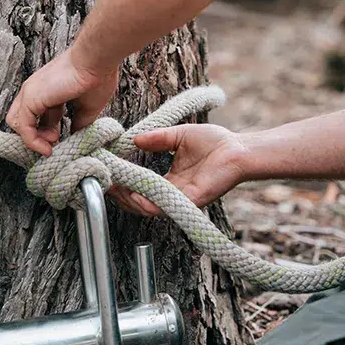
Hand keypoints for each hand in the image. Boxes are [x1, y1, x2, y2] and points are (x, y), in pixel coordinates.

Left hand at [6, 47, 118, 156]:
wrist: (97, 61)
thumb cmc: (97, 76)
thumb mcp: (87, 108)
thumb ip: (78, 123)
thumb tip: (75, 137)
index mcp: (48, 90)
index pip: (37, 115)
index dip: (45, 131)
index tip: (60, 139)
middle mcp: (36, 90)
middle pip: (22, 118)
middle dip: (37, 135)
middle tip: (55, 141)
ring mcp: (31, 92)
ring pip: (17, 122)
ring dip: (33, 139)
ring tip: (52, 144)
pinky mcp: (30, 98)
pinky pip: (23, 126)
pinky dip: (32, 141)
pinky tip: (47, 148)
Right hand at [112, 124, 249, 215]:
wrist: (240, 149)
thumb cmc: (216, 142)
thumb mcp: (179, 135)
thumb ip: (158, 138)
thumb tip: (134, 138)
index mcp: (171, 181)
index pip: (141, 188)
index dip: (123, 183)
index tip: (108, 171)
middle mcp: (173, 194)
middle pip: (139, 203)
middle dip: (120, 195)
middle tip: (105, 181)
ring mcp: (181, 200)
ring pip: (147, 209)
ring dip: (128, 199)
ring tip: (115, 186)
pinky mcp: (190, 201)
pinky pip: (163, 207)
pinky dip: (145, 201)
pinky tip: (133, 191)